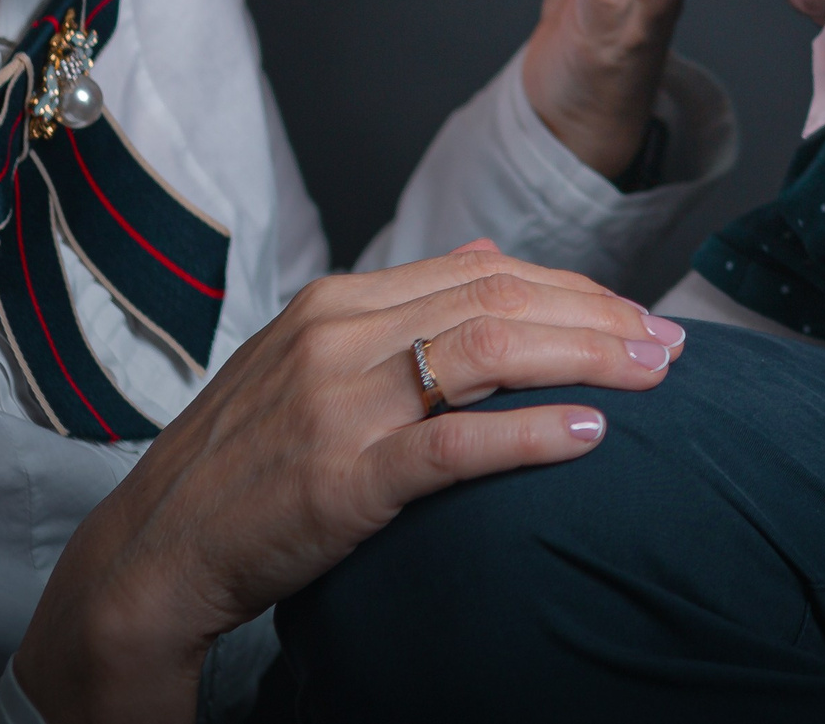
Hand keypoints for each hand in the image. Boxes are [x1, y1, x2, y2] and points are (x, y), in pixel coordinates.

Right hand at [13, 242, 685, 723]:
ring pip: (490, 349)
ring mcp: (339, 402)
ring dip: (588, 357)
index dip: (574, 290)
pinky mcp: (341, 477)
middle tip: (671, 345)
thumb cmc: (243, 467)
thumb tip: (486, 268)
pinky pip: (453, 443)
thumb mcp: (310, 363)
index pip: (487, 271)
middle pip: (502, 298)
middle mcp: (341, 334)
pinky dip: (530, 433)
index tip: (635, 315)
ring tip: (653, 376)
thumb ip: (397, 315)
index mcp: (341, 301)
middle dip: (601, 318)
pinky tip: (589, 434)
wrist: (152, 556)